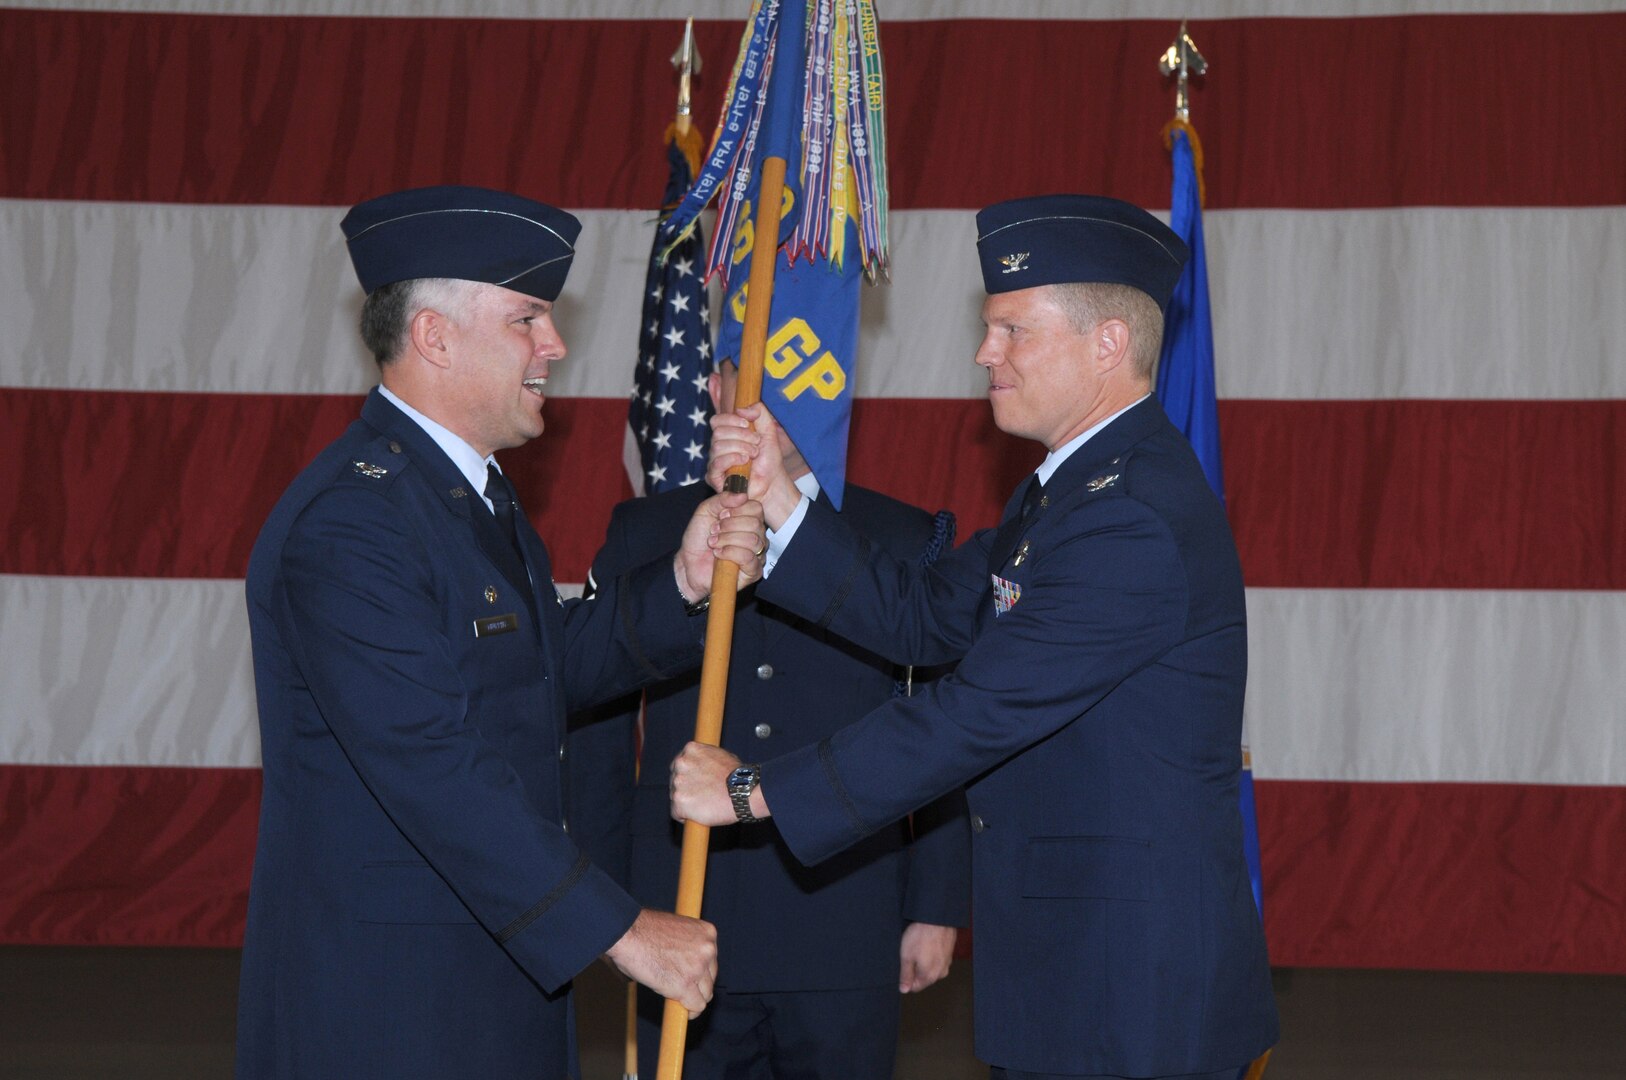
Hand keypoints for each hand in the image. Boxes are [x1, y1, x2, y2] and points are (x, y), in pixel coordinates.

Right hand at [603, 909, 717, 1018]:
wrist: (626, 932)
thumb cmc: (642, 930)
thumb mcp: (675, 931)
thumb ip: (686, 947)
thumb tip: (683, 965)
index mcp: (707, 933)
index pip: (711, 960)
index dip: (700, 971)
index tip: (692, 978)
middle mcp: (708, 949)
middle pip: (710, 978)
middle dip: (698, 986)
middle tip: (683, 990)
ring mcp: (698, 968)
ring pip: (705, 994)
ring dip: (694, 999)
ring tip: (680, 1001)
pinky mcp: (685, 985)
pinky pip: (696, 1006)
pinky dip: (690, 1011)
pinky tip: (683, 1012)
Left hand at [670, 741, 765, 825]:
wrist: (743, 793)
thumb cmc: (737, 776)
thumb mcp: (720, 755)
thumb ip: (704, 758)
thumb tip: (700, 764)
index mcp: (690, 749)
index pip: (679, 764)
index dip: (688, 775)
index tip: (695, 783)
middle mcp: (680, 764)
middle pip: (675, 779)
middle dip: (685, 788)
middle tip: (701, 795)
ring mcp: (678, 783)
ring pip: (674, 796)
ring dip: (685, 802)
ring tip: (703, 805)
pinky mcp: (678, 802)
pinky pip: (676, 813)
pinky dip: (684, 816)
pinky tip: (698, 815)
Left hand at [674, 494, 765, 602]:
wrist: (688, 564)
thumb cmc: (698, 538)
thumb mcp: (705, 510)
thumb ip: (722, 499)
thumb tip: (743, 496)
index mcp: (748, 520)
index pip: (756, 508)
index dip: (737, 510)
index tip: (720, 516)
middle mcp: (757, 536)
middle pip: (755, 523)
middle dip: (729, 526)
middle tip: (714, 531)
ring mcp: (757, 554)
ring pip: (753, 540)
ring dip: (727, 539)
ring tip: (714, 543)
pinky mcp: (753, 571)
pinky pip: (748, 557)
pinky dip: (730, 553)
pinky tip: (718, 554)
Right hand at [707, 405, 801, 528]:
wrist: (772, 482)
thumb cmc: (768, 459)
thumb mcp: (769, 430)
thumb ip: (759, 412)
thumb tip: (741, 409)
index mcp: (727, 435)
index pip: (717, 420)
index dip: (731, 419)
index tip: (747, 424)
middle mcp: (718, 447)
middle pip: (718, 432)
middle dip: (742, 435)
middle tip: (756, 443)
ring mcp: (715, 462)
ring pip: (717, 446)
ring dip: (741, 448)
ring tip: (753, 454)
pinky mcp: (714, 477)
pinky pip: (716, 463)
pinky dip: (733, 459)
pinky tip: (745, 462)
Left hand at [898, 922, 956, 992]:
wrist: (937, 918)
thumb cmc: (920, 936)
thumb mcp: (906, 957)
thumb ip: (905, 976)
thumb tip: (904, 990)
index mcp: (929, 977)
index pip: (915, 987)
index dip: (906, 978)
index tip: (903, 965)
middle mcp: (941, 973)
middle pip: (923, 978)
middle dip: (915, 969)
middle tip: (910, 953)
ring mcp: (947, 963)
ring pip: (931, 968)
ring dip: (924, 961)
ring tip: (919, 946)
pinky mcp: (950, 953)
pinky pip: (938, 959)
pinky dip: (932, 953)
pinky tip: (927, 943)